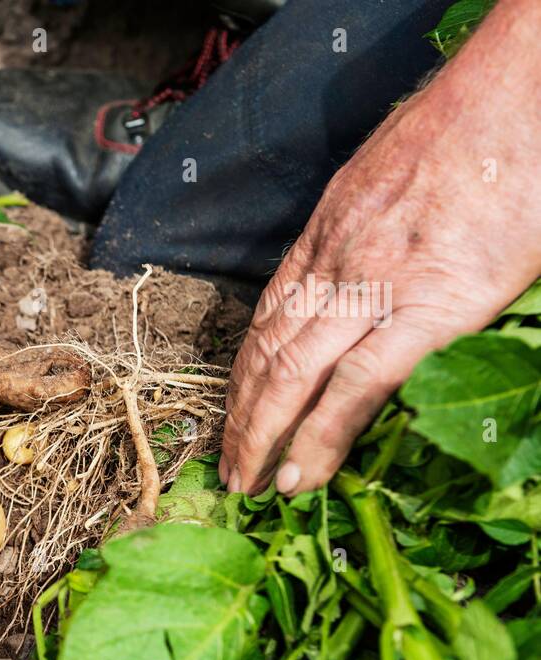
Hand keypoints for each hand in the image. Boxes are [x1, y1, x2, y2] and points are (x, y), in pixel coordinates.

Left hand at [219, 0, 540, 495]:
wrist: (514, 95)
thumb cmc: (466, 126)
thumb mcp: (387, 176)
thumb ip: (363, 229)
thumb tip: (360, 268)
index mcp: (325, 235)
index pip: (265, 320)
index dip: (241, 374)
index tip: (230, 412)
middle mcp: (333, 264)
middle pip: (266, 355)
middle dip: (239, 418)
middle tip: (227, 468)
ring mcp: (374, 288)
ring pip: (292, 377)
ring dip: (263, 437)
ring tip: (248, 484)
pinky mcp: (427, 310)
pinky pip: (356, 387)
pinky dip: (320, 436)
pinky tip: (300, 474)